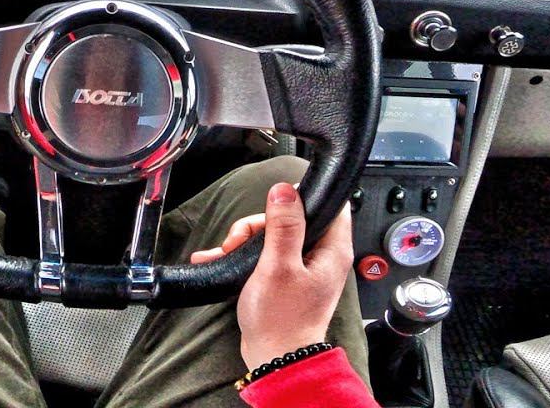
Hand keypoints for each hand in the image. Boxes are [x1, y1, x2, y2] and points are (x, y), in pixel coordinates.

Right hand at [191, 183, 354, 368]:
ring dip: (246, 239)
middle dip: (260, 223)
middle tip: (240, 239)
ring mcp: (302, 267)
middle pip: (293, 218)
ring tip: (227, 252)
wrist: (274, 359)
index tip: (277, 201)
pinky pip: (265, 254)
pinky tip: (219, 257)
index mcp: (331, 250)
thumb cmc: (281, 321)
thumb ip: (284, 226)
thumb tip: (285, 190)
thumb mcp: (278, 267)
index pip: (331, 205)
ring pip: (274, 234)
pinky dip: (243, 254)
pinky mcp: (285, 278)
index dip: (304, 196)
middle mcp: (321, 256)